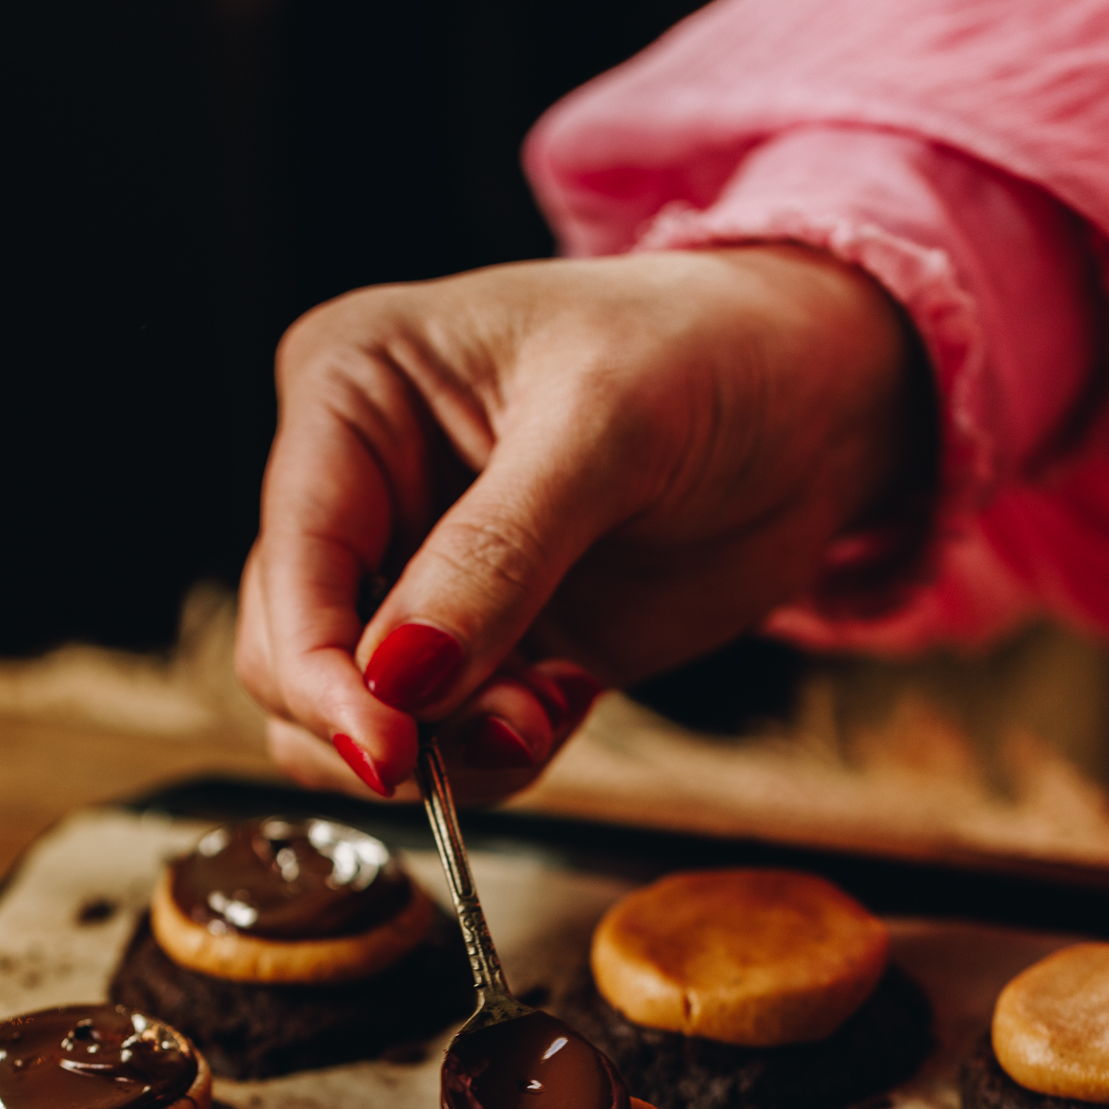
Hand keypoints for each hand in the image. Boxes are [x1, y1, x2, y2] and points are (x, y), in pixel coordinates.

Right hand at [236, 245, 921, 801]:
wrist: (818, 401)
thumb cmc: (711, 352)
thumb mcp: (606, 428)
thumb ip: (495, 558)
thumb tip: (397, 680)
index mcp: (351, 392)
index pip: (291, 561)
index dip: (320, 670)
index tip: (389, 747)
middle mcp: (360, 489)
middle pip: (290, 656)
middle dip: (385, 717)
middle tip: (507, 721)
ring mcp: (416, 579)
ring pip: (353, 719)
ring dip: (441, 749)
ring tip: (545, 707)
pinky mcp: (482, 650)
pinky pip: (442, 744)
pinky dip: (491, 756)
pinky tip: (565, 701)